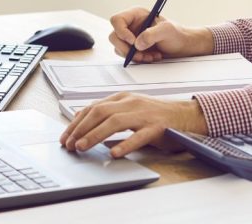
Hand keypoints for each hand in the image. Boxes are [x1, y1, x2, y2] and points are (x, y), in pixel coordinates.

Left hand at [59, 93, 208, 157]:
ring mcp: (144, 114)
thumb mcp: (129, 110)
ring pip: (115, 122)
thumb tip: (82, 122)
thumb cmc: (156, 116)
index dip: (76, 123)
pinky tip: (114, 153)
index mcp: (123, 98)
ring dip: (95, 135)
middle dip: (81, 129)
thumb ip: (109, 114)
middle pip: (100, 113)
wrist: (186, 116)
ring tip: (82, 148)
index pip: (93, 108)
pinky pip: (139, 136)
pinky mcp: (157, 127)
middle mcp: (131, 103)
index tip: (65, 137)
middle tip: (69, 145)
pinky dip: (125, 144)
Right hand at [108, 7, 212, 63]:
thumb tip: (137, 44)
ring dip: (134, 56)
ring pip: (119, 48)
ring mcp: (131, 37)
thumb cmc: (177, 34)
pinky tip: (152, 57)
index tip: (133, 42)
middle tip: (140, 55)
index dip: (121, 31)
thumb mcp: (167, 31)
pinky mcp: (133, 49)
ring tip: (150, 57)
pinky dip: (138, 60)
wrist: (182, 46)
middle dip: (126, 49)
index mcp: (136, 14)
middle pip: (114, 36)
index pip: (117, 20)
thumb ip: (151, 34)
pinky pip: (127, 56)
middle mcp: (131, 25)